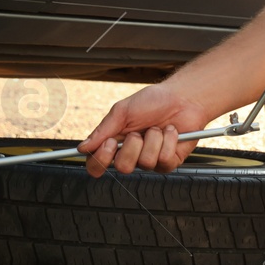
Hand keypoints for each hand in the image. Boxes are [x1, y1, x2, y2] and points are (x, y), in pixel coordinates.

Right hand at [76, 82, 212, 177]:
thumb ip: (103, 130)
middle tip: (139, 131)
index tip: (110, 143)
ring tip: (158, 128)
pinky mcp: (169, 162)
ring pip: (145, 162)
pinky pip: (164, 159)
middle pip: (122, 167)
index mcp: (115, 143)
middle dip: (132, 146)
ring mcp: (150, 160)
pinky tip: (171, 132)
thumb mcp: (123, 111)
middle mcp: (131, 155)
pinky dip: (169, 140)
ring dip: (153, 139)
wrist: (181, 97)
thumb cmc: (152, 101)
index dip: (100, 160)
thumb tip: (83, 148)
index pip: (97, 164)